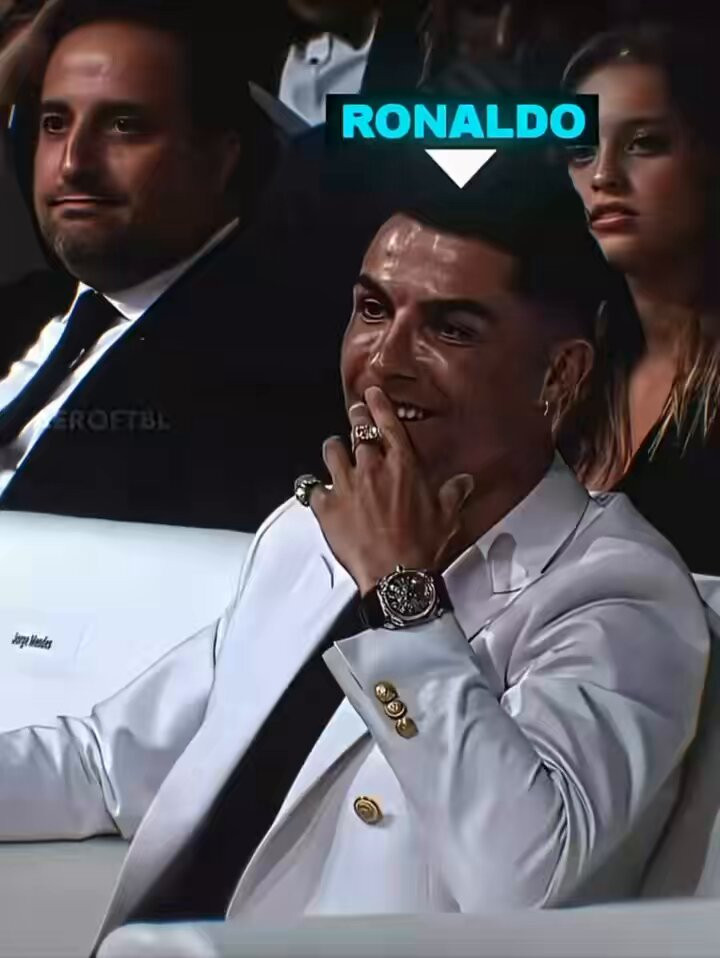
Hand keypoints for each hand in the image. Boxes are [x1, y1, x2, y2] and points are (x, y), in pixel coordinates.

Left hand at [308, 386, 474, 594]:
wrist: (395, 574)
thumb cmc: (422, 545)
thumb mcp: (447, 516)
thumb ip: (453, 493)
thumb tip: (464, 482)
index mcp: (402, 465)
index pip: (387, 423)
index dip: (378, 405)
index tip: (371, 393)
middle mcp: (371, 468)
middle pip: (357, 431)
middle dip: (356, 419)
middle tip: (355, 414)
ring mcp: (345, 485)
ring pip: (331, 451)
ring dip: (334, 449)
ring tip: (335, 451)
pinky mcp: (326, 507)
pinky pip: (312, 487)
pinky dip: (314, 487)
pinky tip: (316, 490)